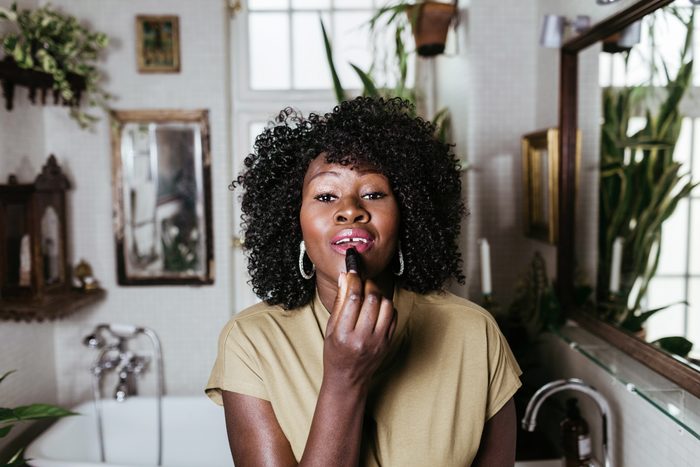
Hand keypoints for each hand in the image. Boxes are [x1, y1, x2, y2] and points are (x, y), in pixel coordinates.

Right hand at [323, 271, 396, 390]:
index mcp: (343, 334)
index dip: (354, 280)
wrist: (348, 379)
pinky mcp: (389, 342)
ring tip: (370, 295)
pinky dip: (387, 306)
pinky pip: (394, 316)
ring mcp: (378, 341)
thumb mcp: (331, 328)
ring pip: (386, 305)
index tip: (352, 272)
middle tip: (362, 283)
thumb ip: (339, 302)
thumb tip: (344, 277)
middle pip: (372, 299)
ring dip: (379, 295)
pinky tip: (377, 308)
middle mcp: (362, 338)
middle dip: (367, 284)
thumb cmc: (335, 353)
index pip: (353, 299)